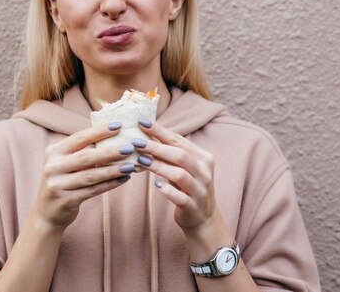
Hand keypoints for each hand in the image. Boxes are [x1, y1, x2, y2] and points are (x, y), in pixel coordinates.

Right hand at [34, 122, 134, 229]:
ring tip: (130, 166)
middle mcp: (53, 167)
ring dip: (113, 170)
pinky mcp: (66, 201)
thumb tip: (113, 138)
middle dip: (109, 152)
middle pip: (86, 157)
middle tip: (129, 147)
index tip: (118, 125)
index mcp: (53, 152)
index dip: (99, 131)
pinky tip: (123, 179)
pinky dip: (110, 184)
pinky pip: (93, 191)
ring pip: (91, 176)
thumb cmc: (62, 181)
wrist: (47, 213)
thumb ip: (82, 151)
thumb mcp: (65, 163)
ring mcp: (58, 185)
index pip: (79, 138)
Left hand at [133, 119, 216, 233]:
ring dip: (159, 166)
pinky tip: (156, 185)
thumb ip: (170, 152)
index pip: (179, 140)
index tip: (141, 122)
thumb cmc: (188, 186)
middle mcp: (204, 172)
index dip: (160, 131)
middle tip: (136, 142)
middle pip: (180, 155)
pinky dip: (168, 190)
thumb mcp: (183, 167)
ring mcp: (200, 190)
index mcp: (203, 157)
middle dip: (156, 147)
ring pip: (179, 174)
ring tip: (140, 161)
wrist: (203, 218)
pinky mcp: (193, 207)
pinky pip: (181, 198)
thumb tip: (145, 133)